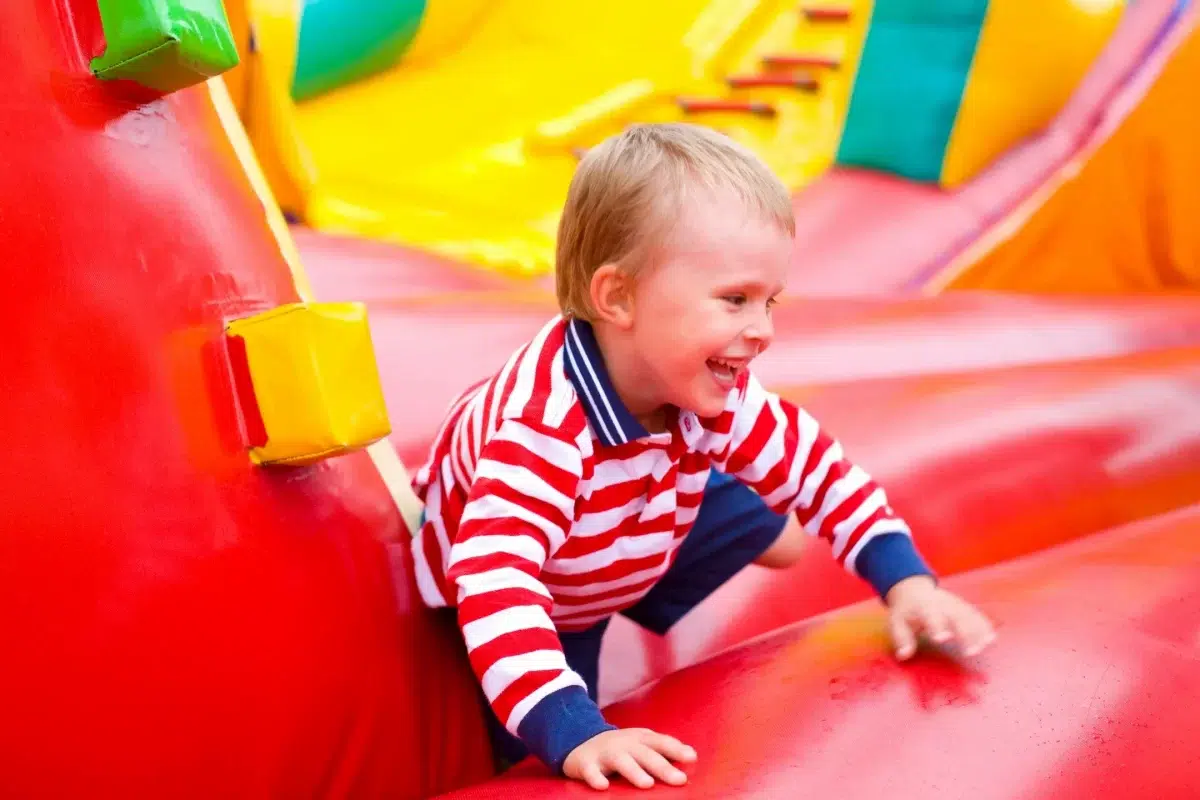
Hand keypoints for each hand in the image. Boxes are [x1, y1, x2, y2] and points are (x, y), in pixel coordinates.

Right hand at [563, 727, 696, 790]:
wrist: (579, 742)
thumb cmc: (620, 748)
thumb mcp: (640, 744)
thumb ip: (663, 749)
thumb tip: (692, 755)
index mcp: (639, 739)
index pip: (660, 742)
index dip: (675, 749)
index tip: (691, 758)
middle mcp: (623, 743)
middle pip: (645, 754)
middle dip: (662, 766)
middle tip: (679, 779)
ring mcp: (604, 752)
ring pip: (620, 761)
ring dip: (634, 771)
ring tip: (647, 784)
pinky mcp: (585, 763)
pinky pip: (589, 771)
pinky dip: (595, 777)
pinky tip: (603, 787)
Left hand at [885, 576, 995, 660]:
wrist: (914, 589)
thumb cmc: (906, 610)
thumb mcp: (897, 621)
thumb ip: (902, 638)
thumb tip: (904, 655)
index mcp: (924, 607)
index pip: (931, 616)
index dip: (937, 627)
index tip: (941, 640)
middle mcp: (943, 604)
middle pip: (956, 617)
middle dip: (965, 634)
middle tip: (971, 652)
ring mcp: (955, 604)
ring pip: (970, 616)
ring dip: (979, 631)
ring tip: (986, 646)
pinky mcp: (963, 607)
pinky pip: (976, 615)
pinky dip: (985, 625)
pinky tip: (992, 638)